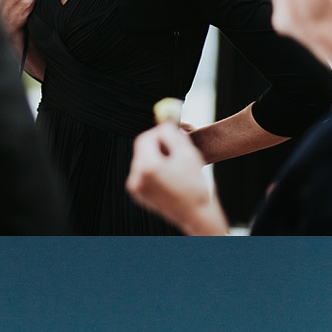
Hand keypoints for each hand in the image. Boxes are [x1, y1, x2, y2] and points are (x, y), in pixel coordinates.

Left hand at [126, 118, 227, 234]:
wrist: (195, 216)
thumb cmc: (194, 185)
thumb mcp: (186, 153)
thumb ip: (172, 131)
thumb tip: (163, 115)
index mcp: (147, 167)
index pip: (145, 138)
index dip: (160, 134)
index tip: (173, 136)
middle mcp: (136, 178)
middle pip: (142, 149)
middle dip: (158, 146)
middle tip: (176, 150)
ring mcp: (136, 188)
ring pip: (143, 161)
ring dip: (157, 158)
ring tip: (176, 167)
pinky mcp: (139, 195)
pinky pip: (144, 174)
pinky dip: (155, 170)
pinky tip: (171, 179)